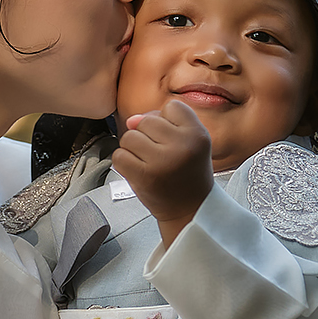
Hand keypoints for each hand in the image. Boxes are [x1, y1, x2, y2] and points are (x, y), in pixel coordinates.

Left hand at [113, 100, 212, 239]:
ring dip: (133, 149)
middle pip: (145, 120)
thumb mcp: (191, 142)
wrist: (191, 211)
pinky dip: (124, 163)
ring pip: (129, 136)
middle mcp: (182, 146)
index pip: (171, 107)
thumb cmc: (188, 175)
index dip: (167, 122)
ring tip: (148, 163)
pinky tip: (138, 170)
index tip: (173, 140)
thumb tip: (131, 119)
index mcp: (198, 134)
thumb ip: (165, 123)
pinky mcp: (144, 177)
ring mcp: (162, 162)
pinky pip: (119, 155)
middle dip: (146, 135)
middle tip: (160, 155)